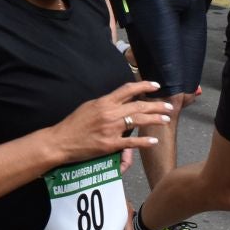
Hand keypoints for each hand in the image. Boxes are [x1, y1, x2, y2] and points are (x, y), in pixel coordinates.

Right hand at [49, 80, 173, 163]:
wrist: (61, 140)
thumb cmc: (73, 124)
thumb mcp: (88, 107)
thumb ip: (105, 104)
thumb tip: (120, 101)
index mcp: (104, 102)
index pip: (128, 89)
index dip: (144, 86)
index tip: (156, 86)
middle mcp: (109, 113)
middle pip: (138, 106)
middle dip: (156, 105)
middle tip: (168, 106)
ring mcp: (111, 129)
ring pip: (139, 121)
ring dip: (155, 119)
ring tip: (166, 119)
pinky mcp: (110, 144)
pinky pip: (132, 142)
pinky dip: (145, 141)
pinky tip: (154, 141)